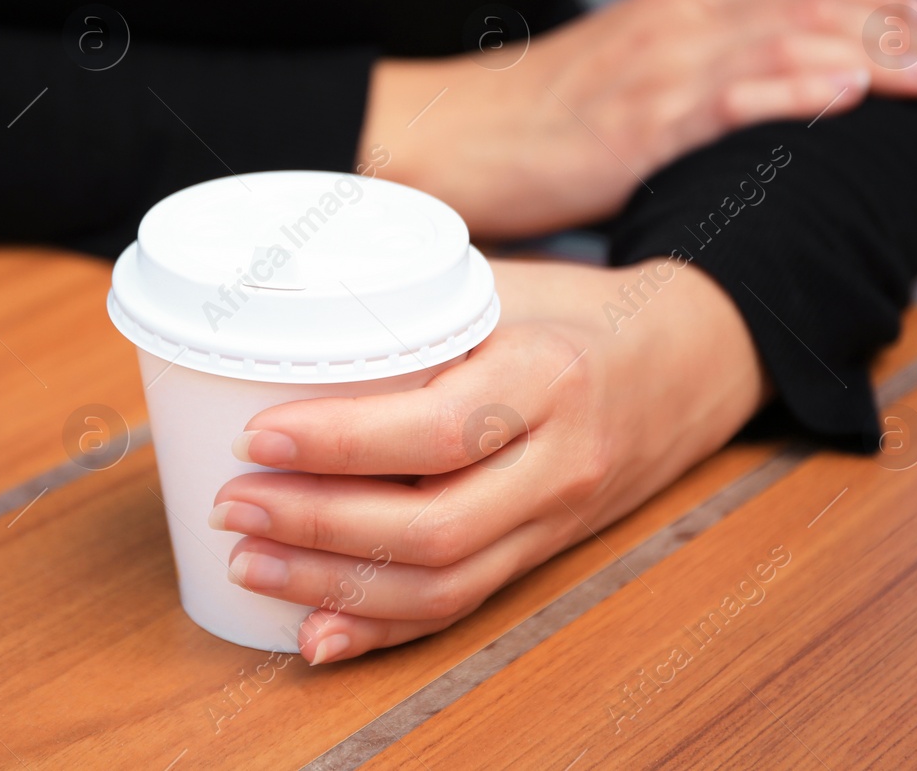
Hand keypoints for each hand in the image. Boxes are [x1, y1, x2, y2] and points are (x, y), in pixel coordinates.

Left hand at [208, 257, 765, 664]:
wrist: (684, 363)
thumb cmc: (572, 309)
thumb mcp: (504, 284)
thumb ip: (411, 305)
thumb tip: (279, 311)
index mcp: (548, 377)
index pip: (437, 431)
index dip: (338, 443)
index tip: (256, 436)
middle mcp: (560, 462)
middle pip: (432, 528)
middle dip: (316, 527)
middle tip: (232, 504)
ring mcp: (556, 520)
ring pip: (443, 584)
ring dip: (334, 586)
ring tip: (249, 562)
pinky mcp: (542, 553)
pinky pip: (461, 605)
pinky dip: (382, 629)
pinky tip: (315, 632)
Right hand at [358, 0, 916, 236]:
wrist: (450, 139)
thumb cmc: (530, 123)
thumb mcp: (622, 79)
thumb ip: (689, 77)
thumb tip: (754, 105)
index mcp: (671, 7)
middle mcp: (673, 23)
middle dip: (892, 23)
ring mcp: (658, 71)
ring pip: (787, 39)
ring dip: (871, 53)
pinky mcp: (639, 125)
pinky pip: (733, 96)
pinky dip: (797, 87)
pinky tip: (848, 91)